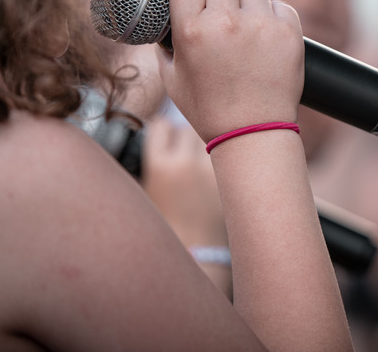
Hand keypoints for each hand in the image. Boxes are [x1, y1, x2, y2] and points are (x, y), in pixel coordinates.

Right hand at [141, 116, 224, 246]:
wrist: (194, 252)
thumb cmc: (165, 224)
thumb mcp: (147, 190)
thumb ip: (154, 161)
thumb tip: (163, 134)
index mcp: (160, 167)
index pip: (163, 125)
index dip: (164, 132)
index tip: (167, 138)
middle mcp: (186, 164)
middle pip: (188, 128)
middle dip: (185, 137)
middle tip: (185, 152)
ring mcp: (211, 171)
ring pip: (211, 137)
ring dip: (206, 143)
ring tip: (202, 162)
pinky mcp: (230, 178)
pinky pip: (226, 153)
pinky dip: (223, 157)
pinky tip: (219, 171)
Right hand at [156, 0, 304, 141]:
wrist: (253, 132)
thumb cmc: (209, 109)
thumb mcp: (171, 78)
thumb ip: (165, 43)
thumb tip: (164, 16)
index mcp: (192, 30)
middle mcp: (226, 23)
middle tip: (220, 13)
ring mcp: (260, 26)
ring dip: (247, 6)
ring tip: (245, 33)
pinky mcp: (288, 32)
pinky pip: (279, 6)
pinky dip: (273, 18)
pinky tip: (266, 39)